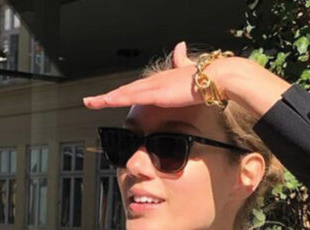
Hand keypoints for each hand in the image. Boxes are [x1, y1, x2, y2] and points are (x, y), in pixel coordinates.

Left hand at [82, 40, 290, 122]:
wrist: (218, 78)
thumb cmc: (210, 80)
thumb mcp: (192, 72)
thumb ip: (183, 62)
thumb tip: (180, 46)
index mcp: (163, 81)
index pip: (139, 89)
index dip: (124, 93)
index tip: (111, 98)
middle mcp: (155, 81)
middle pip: (127, 90)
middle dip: (109, 96)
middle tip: (92, 101)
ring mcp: (154, 86)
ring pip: (124, 93)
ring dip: (106, 99)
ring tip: (91, 103)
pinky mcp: (157, 93)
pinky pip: (131, 96)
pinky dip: (117, 99)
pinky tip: (105, 101)